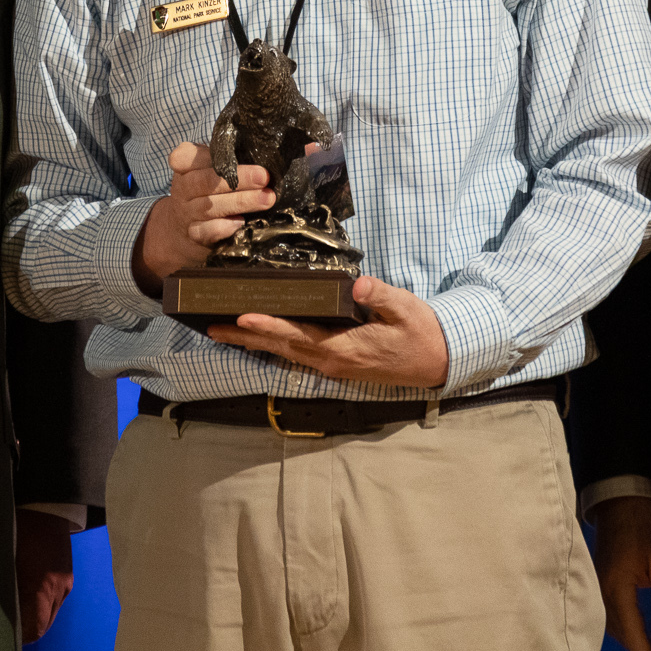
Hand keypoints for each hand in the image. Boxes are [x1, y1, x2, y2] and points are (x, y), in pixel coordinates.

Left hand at [16, 509, 75, 643]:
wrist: (45, 503)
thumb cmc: (16, 528)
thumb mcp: (1, 557)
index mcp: (41, 586)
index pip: (34, 629)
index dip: (18, 637)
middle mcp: (58, 589)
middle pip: (43, 625)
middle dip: (25, 630)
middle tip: (3, 627)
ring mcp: (66, 582)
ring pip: (50, 614)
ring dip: (33, 617)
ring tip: (12, 610)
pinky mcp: (68, 575)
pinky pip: (55, 600)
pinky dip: (41, 604)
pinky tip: (25, 593)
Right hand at [131, 142, 274, 293]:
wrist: (181, 228)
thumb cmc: (207, 189)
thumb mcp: (210, 168)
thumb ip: (228, 157)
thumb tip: (272, 150)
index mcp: (185, 167)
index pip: (184, 157)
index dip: (202, 156)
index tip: (228, 156)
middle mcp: (183, 189)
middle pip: (205, 181)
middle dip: (238, 178)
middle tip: (264, 177)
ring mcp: (187, 213)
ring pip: (209, 206)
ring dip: (241, 202)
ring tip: (267, 198)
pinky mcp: (194, 235)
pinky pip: (205, 231)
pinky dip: (223, 227)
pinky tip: (240, 222)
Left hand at [208, 276, 448, 388]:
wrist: (437, 361)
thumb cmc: (422, 333)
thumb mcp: (406, 309)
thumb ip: (380, 296)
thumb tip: (357, 284)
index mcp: (345, 348)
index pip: (299, 335)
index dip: (269, 326)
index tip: (243, 316)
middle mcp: (332, 361)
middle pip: (281, 347)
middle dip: (246, 336)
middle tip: (212, 327)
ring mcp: (333, 366)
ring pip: (285, 353)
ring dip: (254, 343)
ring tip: (224, 332)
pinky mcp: (336, 364)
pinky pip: (297, 354)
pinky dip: (273, 345)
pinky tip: (259, 338)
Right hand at [589, 496, 650, 650]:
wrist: (622, 497)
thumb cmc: (646, 525)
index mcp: (617, 589)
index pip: (632, 635)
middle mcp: (603, 593)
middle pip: (622, 635)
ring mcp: (600, 586)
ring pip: (617, 626)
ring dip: (637, 644)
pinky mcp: (603, 581)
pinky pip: (615, 614)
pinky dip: (630, 629)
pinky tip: (645, 633)